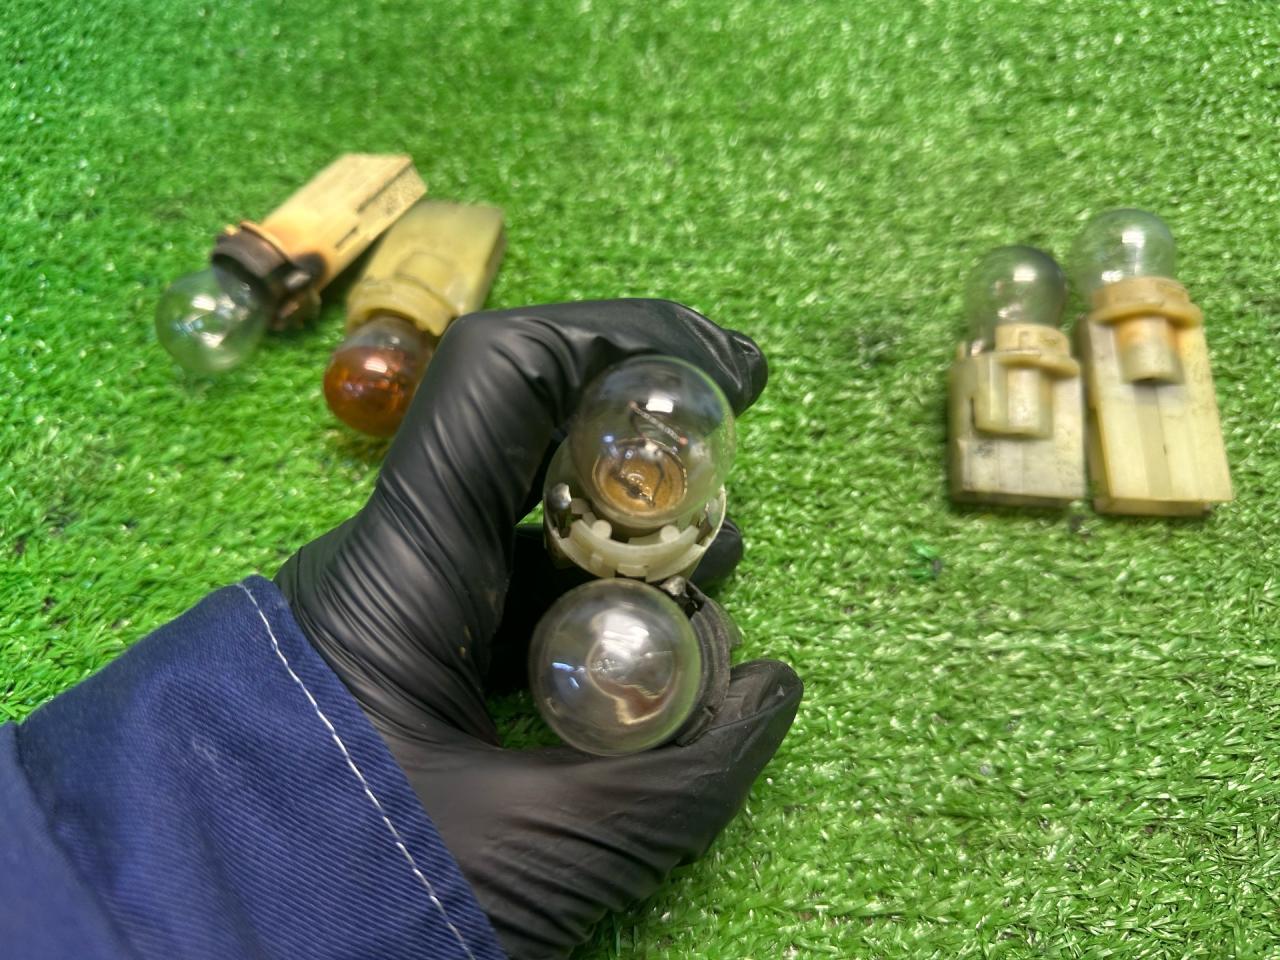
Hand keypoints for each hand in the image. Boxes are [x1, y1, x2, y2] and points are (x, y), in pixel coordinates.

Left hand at [276, 299, 802, 958]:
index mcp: (402, 566)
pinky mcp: (416, 666)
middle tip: (730, 496)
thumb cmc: (351, 895)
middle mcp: (397, 563)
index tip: (729, 375)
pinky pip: (517, 605)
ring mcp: (405, 615)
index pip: (504, 374)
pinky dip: (597, 613)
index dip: (627, 338)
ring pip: (531, 531)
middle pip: (532, 441)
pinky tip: (659, 658)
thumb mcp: (543, 848)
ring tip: (717, 586)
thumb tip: (773, 682)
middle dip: (647, 449)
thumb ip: (686, 775)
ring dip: (632, 542)